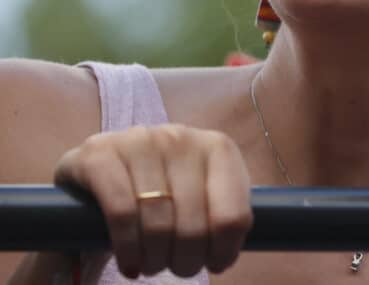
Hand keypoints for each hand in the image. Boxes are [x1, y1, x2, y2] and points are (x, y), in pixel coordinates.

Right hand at [54, 125, 252, 278]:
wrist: (101, 169)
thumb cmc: (163, 191)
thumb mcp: (202, 195)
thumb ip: (224, 215)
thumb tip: (227, 255)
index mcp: (218, 147)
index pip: (233, 216)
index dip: (224, 251)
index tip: (213, 264)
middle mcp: (181, 137)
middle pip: (195, 225)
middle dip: (187, 261)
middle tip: (177, 269)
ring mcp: (139, 140)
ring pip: (158, 222)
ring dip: (156, 260)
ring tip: (151, 266)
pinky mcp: (99, 153)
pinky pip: (121, 213)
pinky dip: (128, 248)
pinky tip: (130, 263)